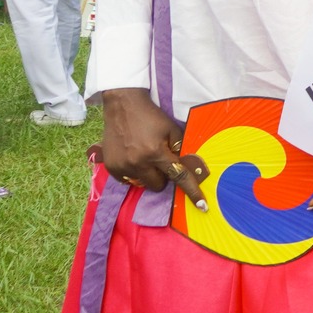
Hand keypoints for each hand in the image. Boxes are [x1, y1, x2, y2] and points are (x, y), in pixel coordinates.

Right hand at [95, 88, 208, 209]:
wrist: (123, 105)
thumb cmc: (151, 116)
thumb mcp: (171, 129)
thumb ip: (180, 149)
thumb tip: (188, 167)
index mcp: (155, 153)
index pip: (178, 177)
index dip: (192, 191)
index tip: (202, 206)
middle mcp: (137, 163)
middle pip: (158, 185)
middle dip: (163, 176)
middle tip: (160, 160)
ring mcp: (121, 166)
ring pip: (142, 184)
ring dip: (148, 174)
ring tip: (144, 156)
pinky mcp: (111, 167)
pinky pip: (128, 180)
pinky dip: (134, 173)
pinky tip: (132, 156)